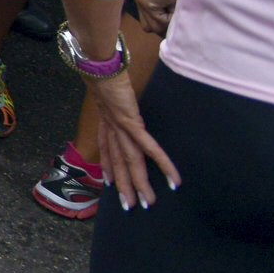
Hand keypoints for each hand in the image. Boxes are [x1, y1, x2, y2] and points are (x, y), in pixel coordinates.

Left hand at [87, 70, 180, 210]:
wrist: (100, 65)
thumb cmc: (105, 74)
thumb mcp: (107, 91)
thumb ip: (113, 101)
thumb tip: (119, 102)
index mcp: (106, 123)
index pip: (106, 152)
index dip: (108, 169)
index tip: (110, 185)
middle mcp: (112, 130)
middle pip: (118, 163)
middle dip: (124, 186)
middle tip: (130, 206)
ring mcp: (121, 129)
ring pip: (132, 162)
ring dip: (140, 184)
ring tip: (147, 202)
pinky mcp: (132, 124)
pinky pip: (149, 148)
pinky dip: (162, 164)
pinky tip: (173, 177)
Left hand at [133, 0, 180, 36]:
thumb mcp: (173, 11)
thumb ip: (166, 23)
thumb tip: (167, 40)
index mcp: (144, 3)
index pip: (149, 26)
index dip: (163, 27)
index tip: (172, 20)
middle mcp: (139, 1)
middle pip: (149, 28)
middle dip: (164, 26)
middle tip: (173, 13)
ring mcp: (140, 0)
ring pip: (153, 27)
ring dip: (168, 22)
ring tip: (173, 8)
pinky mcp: (144, 0)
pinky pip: (157, 20)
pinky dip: (168, 18)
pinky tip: (171, 5)